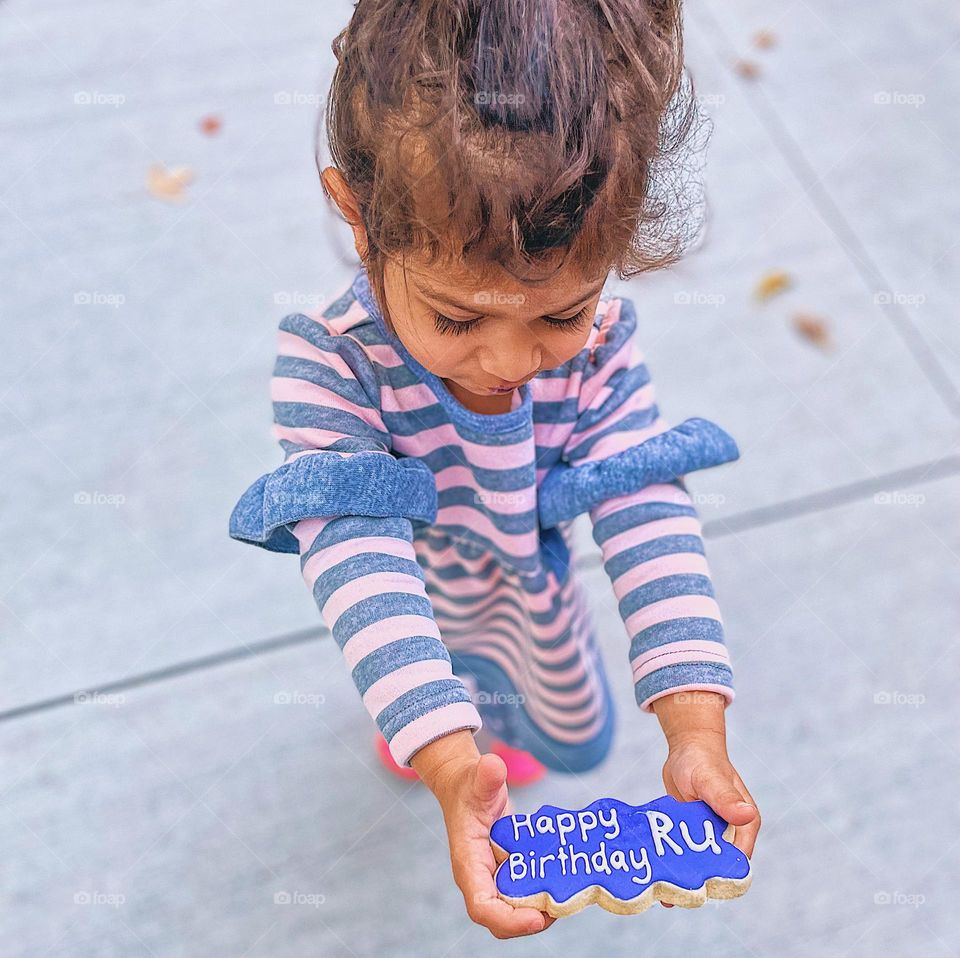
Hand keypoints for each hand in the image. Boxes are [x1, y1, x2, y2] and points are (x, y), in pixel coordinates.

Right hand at [411, 731, 555, 937]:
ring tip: (568, 895)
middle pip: (501, 919)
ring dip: (541, 910)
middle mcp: (479, 878)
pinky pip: (523, 893)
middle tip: (562, 907)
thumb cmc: (469, 785)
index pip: (482, 906)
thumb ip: (486, 775)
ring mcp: (493, 878)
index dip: (508, 921)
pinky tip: (564, 880)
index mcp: (468, 864)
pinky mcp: (506, 873)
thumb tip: (493, 765)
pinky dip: (543, 893)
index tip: (536, 918)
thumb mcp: (477, 778)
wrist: (466, 786)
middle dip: (531, 921)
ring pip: (515, 910)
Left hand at [650, 692, 760, 907]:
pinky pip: (687, 852)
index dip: (719, 877)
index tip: (694, 887)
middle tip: (671, 897)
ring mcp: (713, 834)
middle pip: (719, 868)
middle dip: (698, 883)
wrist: (688, 746)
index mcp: (745, 825)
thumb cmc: (702, 759)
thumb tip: (747, 815)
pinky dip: (675, 861)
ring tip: (660, 893)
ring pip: (701, 863)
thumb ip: (724, 797)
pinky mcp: (695, 832)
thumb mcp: (709, 778)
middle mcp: (732, 833)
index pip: (737, 862)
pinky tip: (656, 873)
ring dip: (684, 876)